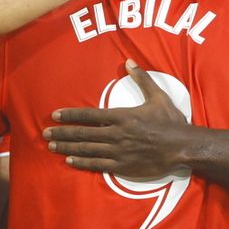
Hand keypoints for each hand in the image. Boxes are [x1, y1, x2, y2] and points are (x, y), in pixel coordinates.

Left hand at [45, 61, 191, 175]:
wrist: (183, 147)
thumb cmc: (171, 122)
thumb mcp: (158, 96)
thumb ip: (142, 79)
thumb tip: (130, 61)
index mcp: (122, 116)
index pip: (90, 115)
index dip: (70, 115)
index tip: (55, 116)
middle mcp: (116, 134)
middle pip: (83, 134)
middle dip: (62, 133)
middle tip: (45, 133)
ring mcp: (118, 151)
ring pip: (87, 149)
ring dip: (67, 148)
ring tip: (52, 147)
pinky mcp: (123, 166)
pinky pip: (97, 164)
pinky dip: (82, 162)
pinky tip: (70, 161)